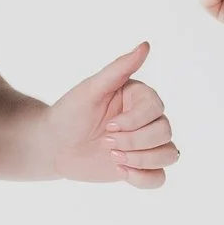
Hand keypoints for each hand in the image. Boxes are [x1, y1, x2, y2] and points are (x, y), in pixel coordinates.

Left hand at [44, 42, 180, 188]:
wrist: (54, 146)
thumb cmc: (69, 114)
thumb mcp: (91, 89)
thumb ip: (118, 68)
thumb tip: (145, 45)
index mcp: (139, 97)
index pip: (156, 110)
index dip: (134, 122)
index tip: (108, 126)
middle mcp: (146, 119)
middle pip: (165, 132)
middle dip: (134, 142)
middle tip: (105, 142)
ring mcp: (145, 144)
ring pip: (169, 154)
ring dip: (142, 161)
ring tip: (114, 160)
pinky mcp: (140, 166)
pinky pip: (160, 177)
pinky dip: (144, 179)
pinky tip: (121, 173)